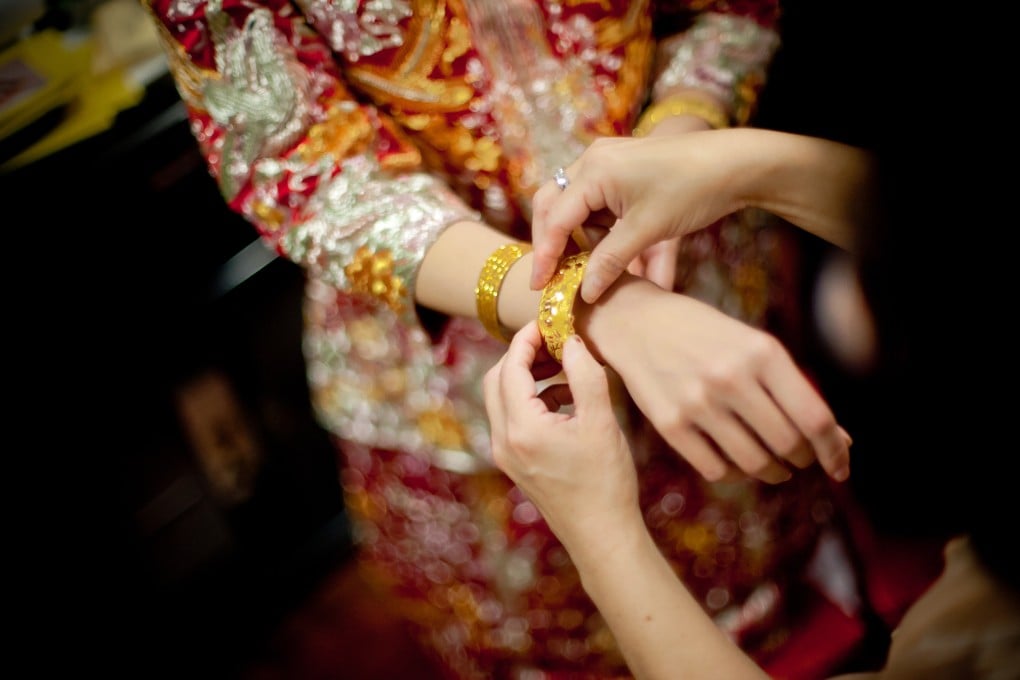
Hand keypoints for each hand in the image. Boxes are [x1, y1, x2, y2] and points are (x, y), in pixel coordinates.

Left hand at [483, 322, 640, 547]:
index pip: (510, 367)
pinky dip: (533, 399)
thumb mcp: (601, 421)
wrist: (602, 534)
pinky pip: (513, 418)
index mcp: (521, 428)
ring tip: (564, 368)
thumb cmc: (605, 482)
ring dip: (528, 377)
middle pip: (497, 379)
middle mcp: (503, 440)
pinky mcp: (516, 462)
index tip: (547, 322)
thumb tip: (570, 341)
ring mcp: (506, 454)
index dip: (525, 339)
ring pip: (502, 399)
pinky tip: (567, 399)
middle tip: (553, 341)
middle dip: (522, 355)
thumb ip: (584, 375)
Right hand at [531, 132, 743, 303]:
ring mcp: (606, 161)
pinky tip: (607, 249)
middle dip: (551, 243)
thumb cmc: (691, 190)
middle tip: (550, 277)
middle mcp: (593, 160)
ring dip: (576, 236)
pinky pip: (594, 201)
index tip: (539, 286)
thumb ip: (609, 262)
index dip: (546, 256)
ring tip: (586, 267)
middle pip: (552, 205)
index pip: (555, 219)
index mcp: (595, 171)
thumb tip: (583, 294)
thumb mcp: (647, 231)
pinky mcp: (620, 168)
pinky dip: (595, 227)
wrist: (734, 163)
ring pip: (573, 205)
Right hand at [581, 276, 851, 483]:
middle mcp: (731, 377)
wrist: (635, 322)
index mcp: (762, 351)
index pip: (814, 417)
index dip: (833, 451)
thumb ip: (794, 390)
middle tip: (799, 458)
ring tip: (773, 465)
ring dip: (772, 472)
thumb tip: (840, 442)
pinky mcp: (668, 423)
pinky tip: (736, 461)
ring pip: (754, 463)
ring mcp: (697, 402)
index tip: (840, 468)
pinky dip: (734, 473)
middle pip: (787, 444)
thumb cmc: (705, 335)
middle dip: (801, 459)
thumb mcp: (753, 347)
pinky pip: (716, 469)